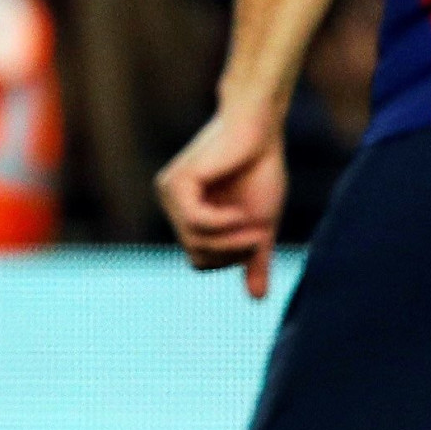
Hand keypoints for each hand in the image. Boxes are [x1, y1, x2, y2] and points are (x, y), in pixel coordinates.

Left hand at [156, 100, 288, 298]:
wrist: (260, 129)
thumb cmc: (260, 170)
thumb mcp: (259, 225)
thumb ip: (254, 258)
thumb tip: (257, 300)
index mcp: (188, 217)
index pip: (201, 261)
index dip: (230, 261)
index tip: (257, 245)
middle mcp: (173, 206)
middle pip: (197, 255)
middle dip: (231, 253)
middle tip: (258, 240)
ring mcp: (170, 193)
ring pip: (194, 242)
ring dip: (230, 241)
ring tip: (256, 228)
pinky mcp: (177, 182)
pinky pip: (195, 222)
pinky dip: (222, 224)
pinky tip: (241, 213)